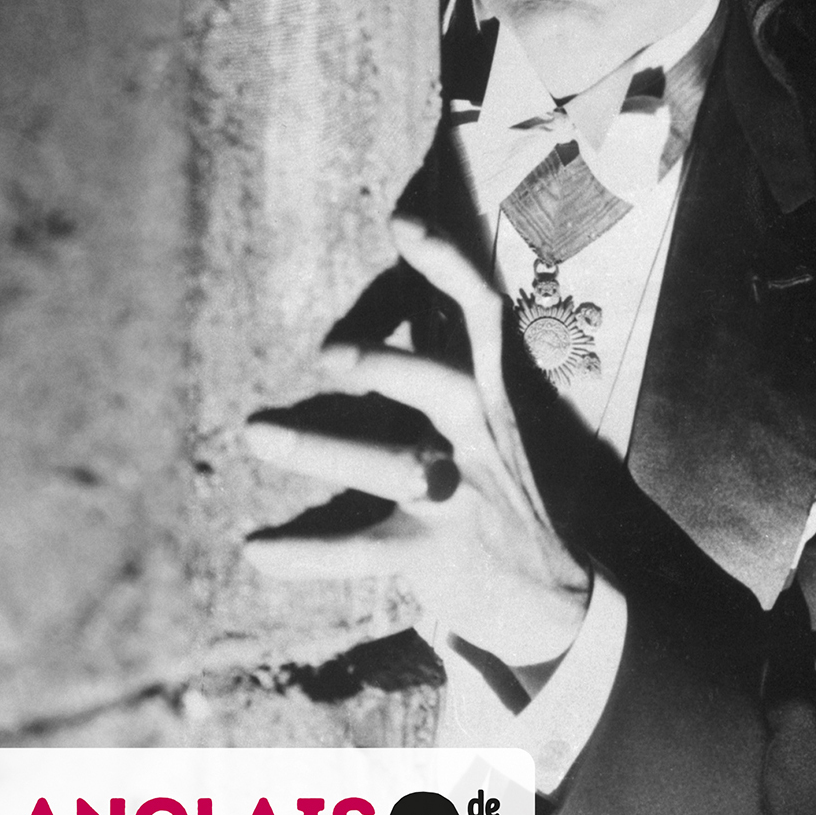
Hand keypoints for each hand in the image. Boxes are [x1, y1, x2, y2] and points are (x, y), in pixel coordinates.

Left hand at [243, 217, 589, 668]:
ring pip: (392, 467)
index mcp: (496, 395)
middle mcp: (482, 437)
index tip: (402, 221)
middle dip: (388, 364)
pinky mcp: (436, 553)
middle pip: (442, 386)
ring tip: (256, 432)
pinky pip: (364, 549)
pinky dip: (306, 551)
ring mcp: (460, 496)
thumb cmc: (512, 490)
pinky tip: (256, 549)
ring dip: (319, 449)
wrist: (559, 594)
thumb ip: (462, 365)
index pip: (484, 316)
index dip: (448, 265)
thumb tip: (417, 297)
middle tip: (327, 356)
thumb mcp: (503, 419)